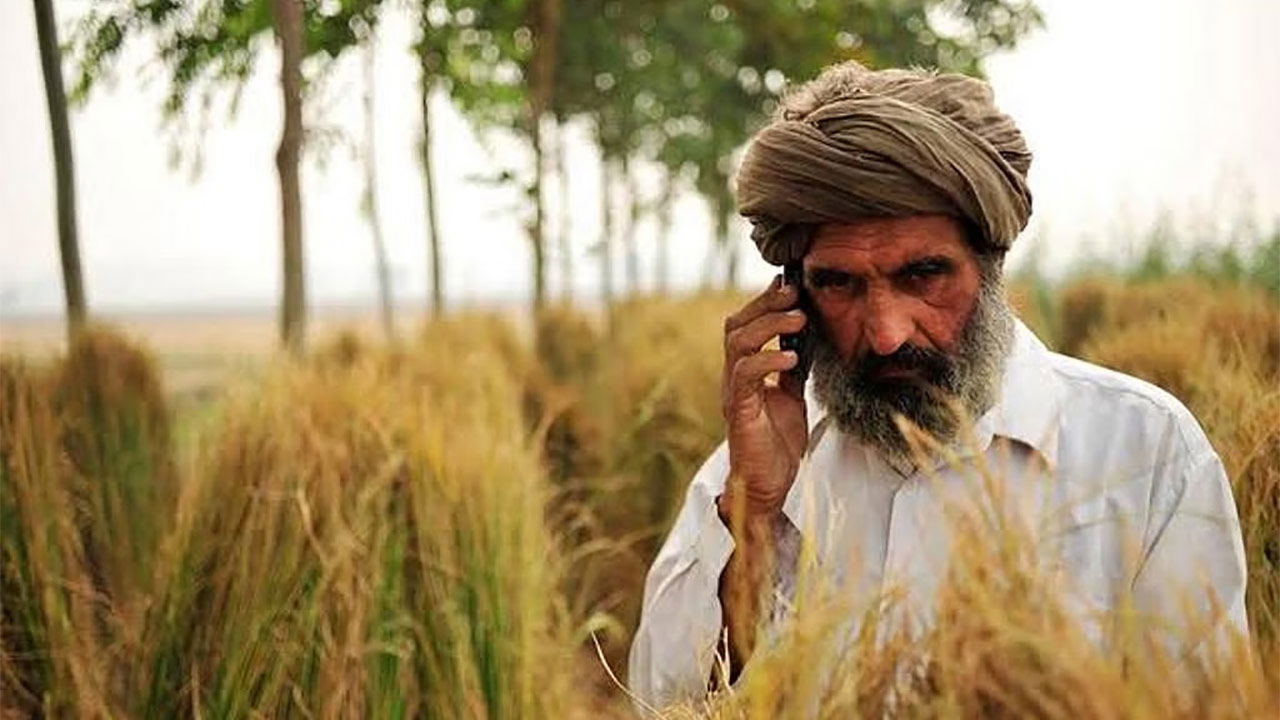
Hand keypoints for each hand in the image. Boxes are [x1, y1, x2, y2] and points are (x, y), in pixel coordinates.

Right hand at [719, 275, 808, 523]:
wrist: (767, 484)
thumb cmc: (776, 443)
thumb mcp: (792, 397)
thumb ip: (792, 369)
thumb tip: (805, 340)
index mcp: (746, 370)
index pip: (746, 324)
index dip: (764, 301)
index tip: (790, 283)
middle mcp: (734, 377)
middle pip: (736, 325)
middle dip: (765, 303)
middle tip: (794, 293)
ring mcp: (734, 392)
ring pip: (737, 343)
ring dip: (769, 326)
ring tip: (798, 320)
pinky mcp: (739, 410)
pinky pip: (745, 376)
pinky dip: (767, 360)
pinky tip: (790, 358)